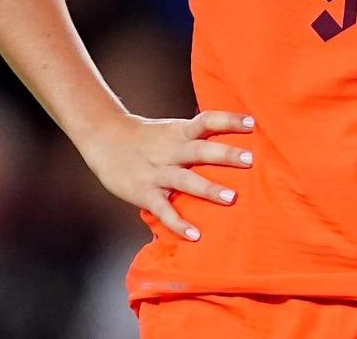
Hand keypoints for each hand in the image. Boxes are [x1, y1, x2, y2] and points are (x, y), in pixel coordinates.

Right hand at [79, 111, 254, 240]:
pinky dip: (179, 223)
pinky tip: (195, 235)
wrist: (105, 138)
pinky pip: (164, 210)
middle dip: (225, 155)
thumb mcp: (172, 129)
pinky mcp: (145, 193)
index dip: (229, 120)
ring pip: (186, 180)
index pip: (207, 121)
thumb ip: (197, 135)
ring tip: (232, 198)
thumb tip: (233, 136)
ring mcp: (158, 172)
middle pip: (201, 151)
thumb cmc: (147, 137)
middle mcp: (172, 151)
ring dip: (209, 189)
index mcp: (180, 132)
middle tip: (249, 160)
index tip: (251, 122)